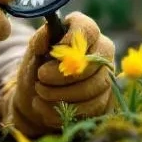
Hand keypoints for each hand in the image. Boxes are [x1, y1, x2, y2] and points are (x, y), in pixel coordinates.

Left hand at [0, 12, 114, 136]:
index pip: (88, 30)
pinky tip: (44, 106)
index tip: (51, 52)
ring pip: (94, 88)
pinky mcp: (106, 100)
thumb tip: (47, 35)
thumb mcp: (33, 51)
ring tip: (40, 92)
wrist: (37, 94)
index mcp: (85, 31)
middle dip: (62, 74)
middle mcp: (102, 50)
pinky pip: (92, 109)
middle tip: (40, 76)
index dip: (70, 41)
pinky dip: (64, 111)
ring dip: (62, 94)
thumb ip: (39, 41)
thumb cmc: (37, 66)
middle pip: (93, 62)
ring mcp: (107, 76)